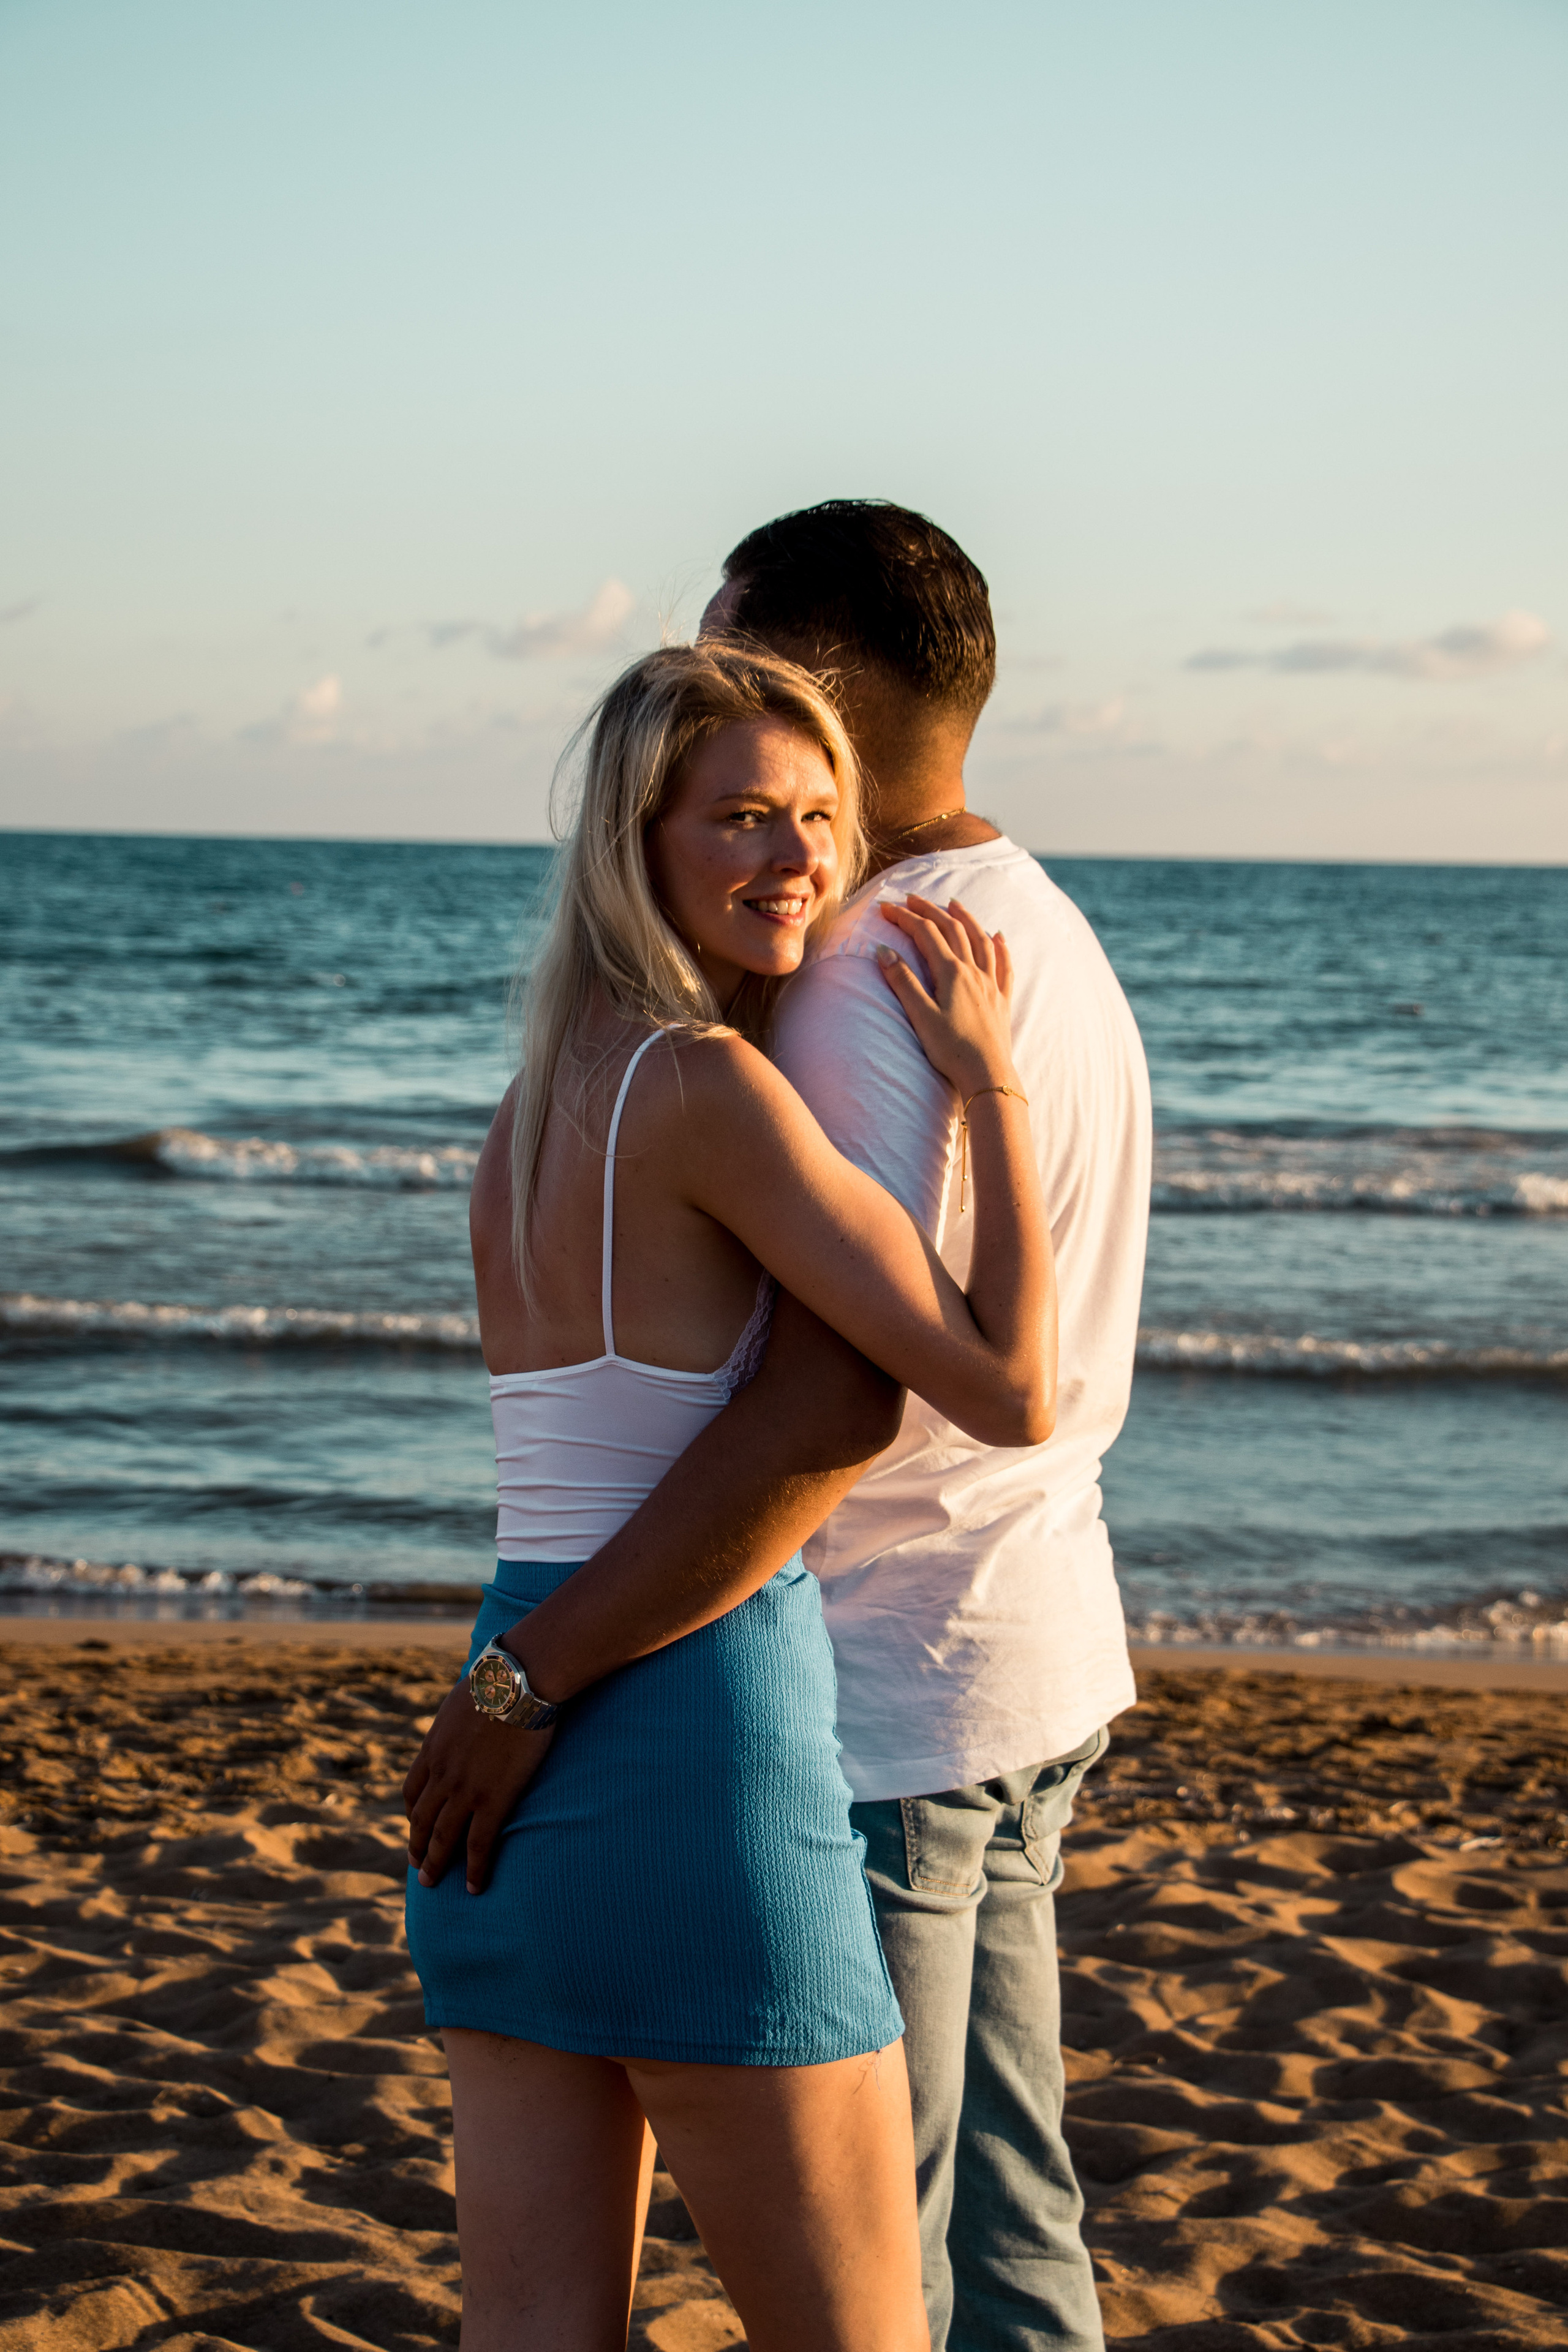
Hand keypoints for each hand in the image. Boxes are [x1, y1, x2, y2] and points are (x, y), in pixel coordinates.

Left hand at [403, 1676, 555, 1894]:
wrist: (518, 1682)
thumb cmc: (499, 1680)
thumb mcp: (463, 1695)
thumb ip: (460, 1715)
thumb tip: (470, 1708)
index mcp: (433, 1747)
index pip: (412, 1789)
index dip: (411, 1812)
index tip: (414, 1824)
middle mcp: (441, 1773)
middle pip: (420, 1819)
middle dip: (416, 1845)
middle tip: (416, 1866)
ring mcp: (464, 1790)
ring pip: (442, 1837)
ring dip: (434, 1863)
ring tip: (430, 1883)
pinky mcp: (492, 1800)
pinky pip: (478, 1845)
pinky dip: (474, 1870)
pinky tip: (474, 1887)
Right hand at [875, 895, 1018, 1098]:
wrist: (988, 1075)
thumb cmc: (952, 1050)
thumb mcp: (921, 1016)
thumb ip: (903, 982)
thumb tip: (884, 952)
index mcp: (952, 973)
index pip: (926, 934)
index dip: (904, 917)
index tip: (886, 908)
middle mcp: (974, 972)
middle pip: (952, 930)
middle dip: (930, 910)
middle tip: (911, 898)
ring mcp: (991, 985)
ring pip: (980, 940)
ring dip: (966, 918)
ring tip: (954, 904)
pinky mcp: (1001, 1000)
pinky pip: (1004, 965)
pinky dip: (1000, 946)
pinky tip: (999, 937)